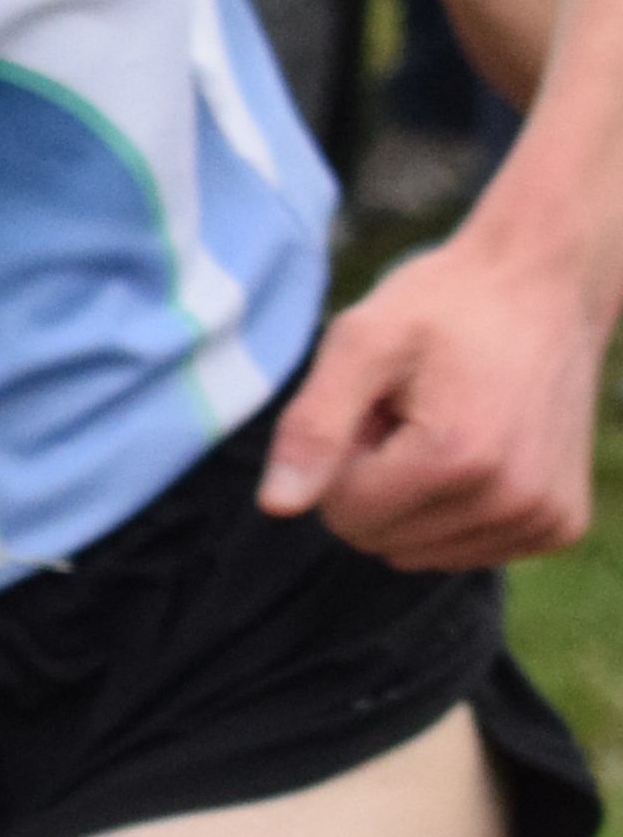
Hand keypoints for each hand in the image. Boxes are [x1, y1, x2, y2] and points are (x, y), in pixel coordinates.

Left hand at [261, 225, 602, 571]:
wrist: (544, 283)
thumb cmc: (444, 306)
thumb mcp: (361, 342)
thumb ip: (313, 426)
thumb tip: (276, 507)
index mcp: (455, 458)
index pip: (343, 513)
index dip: (344, 453)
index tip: (376, 402)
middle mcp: (510, 501)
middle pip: (379, 538)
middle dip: (376, 478)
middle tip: (410, 410)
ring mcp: (541, 519)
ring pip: (418, 553)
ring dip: (413, 496)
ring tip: (445, 424)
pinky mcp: (561, 526)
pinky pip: (465, 551)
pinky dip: (456, 509)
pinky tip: (481, 446)